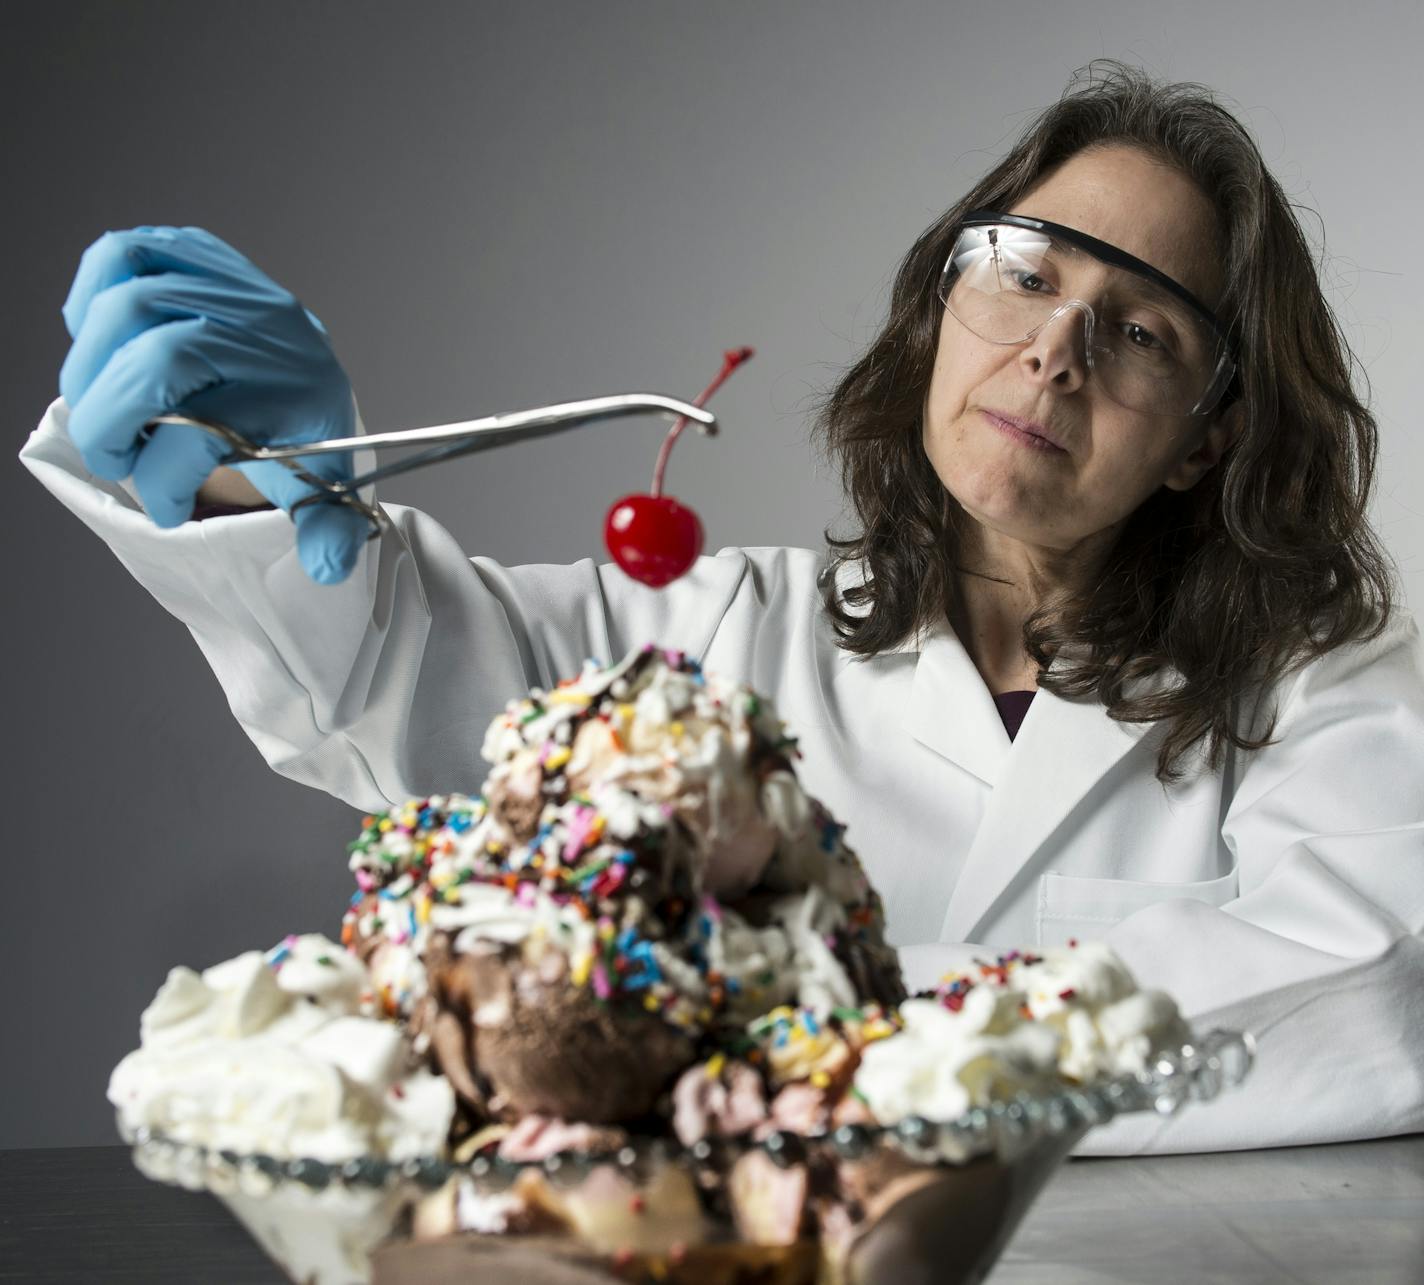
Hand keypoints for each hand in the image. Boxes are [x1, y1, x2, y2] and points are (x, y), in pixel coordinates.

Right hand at [59, 226, 368, 583]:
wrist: (307, 371)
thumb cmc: (302, 432)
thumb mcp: (325, 487)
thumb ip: (328, 531)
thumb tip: (326, 567)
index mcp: (298, 393)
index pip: (207, 431)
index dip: (165, 479)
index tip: (168, 508)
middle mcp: (265, 332)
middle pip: (158, 358)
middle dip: (111, 421)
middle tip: (115, 458)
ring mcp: (228, 285)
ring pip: (127, 305)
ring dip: (91, 369)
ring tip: (107, 411)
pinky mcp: (194, 254)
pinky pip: (121, 254)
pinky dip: (91, 298)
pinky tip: (106, 348)